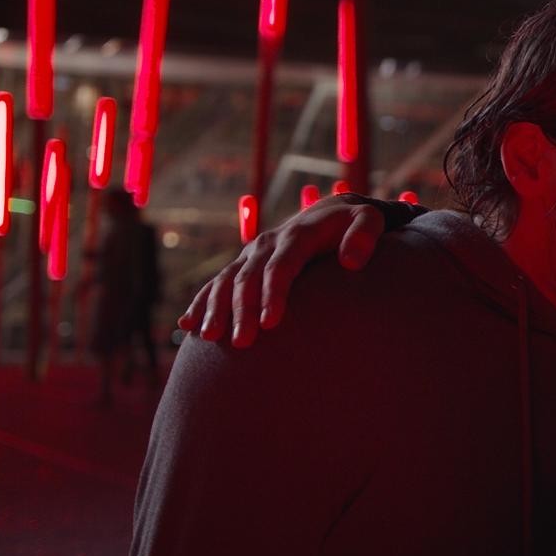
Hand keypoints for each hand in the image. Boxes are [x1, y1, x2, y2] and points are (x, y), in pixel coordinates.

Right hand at [178, 194, 387, 347]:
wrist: (328, 213)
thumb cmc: (352, 223)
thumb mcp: (368, 220)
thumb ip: (365, 235)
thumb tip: (352, 261)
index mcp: (297, 236)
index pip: (281, 267)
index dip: (274, 294)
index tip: (271, 322)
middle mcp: (268, 244)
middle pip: (249, 279)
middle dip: (242, 310)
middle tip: (242, 342)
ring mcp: (252, 254)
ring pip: (226, 282)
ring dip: (215, 309)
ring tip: (210, 338)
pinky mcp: (244, 264)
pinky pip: (216, 283)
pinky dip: (201, 303)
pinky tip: (188, 325)